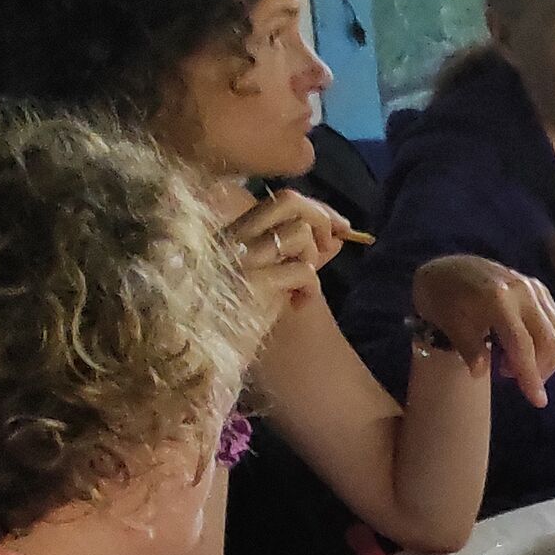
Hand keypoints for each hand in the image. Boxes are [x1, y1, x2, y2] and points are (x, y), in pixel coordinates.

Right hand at [221, 193, 351, 332]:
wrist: (212, 355)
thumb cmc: (242, 315)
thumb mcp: (272, 276)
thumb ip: (300, 252)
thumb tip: (338, 235)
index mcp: (232, 232)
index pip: (280, 200)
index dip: (318, 209)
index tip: (341, 227)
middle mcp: (232, 238)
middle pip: (289, 201)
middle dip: (320, 218)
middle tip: (329, 246)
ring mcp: (241, 259)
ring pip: (299, 233)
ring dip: (311, 258)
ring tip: (299, 284)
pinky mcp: (254, 284)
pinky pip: (303, 270)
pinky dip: (311, 288)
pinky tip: (298, 305)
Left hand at [415, 255, 554, 407]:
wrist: (444, 267)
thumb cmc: (441, 298)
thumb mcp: (448, 325)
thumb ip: (470, 349)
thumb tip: (482, 373)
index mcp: (499, 300)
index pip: (523, 345)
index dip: (531, 375)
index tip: (538, 401)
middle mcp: (524, 291)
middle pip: (549, 339)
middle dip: (542, 368)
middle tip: (519, 382)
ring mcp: (534, 287)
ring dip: (547, 356)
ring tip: (517, 366)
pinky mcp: (537, 287)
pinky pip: (554, 319)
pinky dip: (547, 341)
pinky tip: (525, 350)